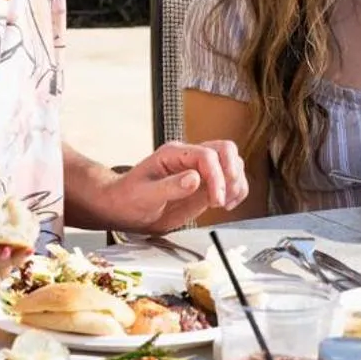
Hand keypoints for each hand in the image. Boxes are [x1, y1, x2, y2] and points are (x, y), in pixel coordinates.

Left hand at [96, 140, 248, 232]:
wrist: (124, 209)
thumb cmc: (129, 198)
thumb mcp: (145, 194)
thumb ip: (170, 186)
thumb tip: (195, 178)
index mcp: (174, 154)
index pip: (206, 155)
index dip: (216, 177)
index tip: (215, 200)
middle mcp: (190, 157)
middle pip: (225, 150)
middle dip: (231, 173)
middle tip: (224, 197)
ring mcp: (200, 170)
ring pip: (232, 163)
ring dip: (236, 182)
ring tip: (226, 203)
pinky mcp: (205, 185)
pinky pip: (229, 181)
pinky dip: (235, 191)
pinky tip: (227, 204)